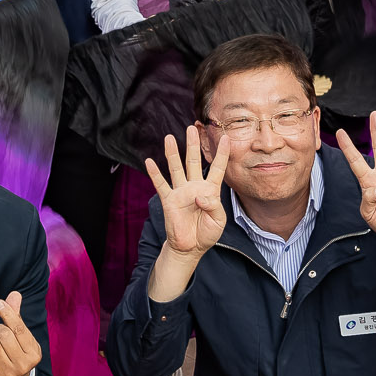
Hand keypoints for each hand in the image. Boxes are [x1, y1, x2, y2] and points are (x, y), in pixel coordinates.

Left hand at [0, 291, 40, 375]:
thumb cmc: (17, 353)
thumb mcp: (22, 337)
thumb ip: (17, 316)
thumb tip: (14, 294)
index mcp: (34, 353)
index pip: (19, 328)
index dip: (7, 313)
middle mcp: (23, 365)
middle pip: (3, 335)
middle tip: (0, 334)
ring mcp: (8, 373)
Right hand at [143, 125, 228, 258]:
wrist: (190, 247)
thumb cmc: (206, 233)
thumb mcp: (218, 221)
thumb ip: (213, 206)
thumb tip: (199, 196)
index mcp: (210, 190)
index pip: (217, 168)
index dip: (222, 154)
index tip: (226, 137)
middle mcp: (194, 187)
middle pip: (193, 161)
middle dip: (193, 145)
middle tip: (192, 128)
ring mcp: (180, 192)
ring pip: (176, 168)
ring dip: (173, 153)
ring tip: (169, 138)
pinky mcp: (169, 200)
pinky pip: (161, 185)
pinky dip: (154, 174)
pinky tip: (149, 162)